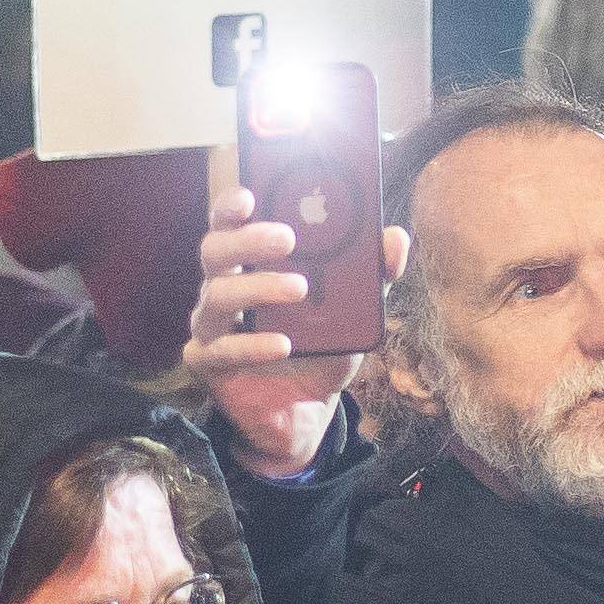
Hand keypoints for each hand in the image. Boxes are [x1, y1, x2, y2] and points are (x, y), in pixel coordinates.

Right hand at [183, 182, 368, 477]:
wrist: (307, 410)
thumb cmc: (322, 347)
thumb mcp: (355, 311)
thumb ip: (373, 275)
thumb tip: (395, 237)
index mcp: (250, 262)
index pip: (229, 222)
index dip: (232, 204)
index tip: (251, 193)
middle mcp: (223, 286)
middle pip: (215, 250)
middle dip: (248, 240)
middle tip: (288, 239)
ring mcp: (210, 325)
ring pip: (215, 295)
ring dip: (258, 287)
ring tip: (300, 289)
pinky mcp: (208, 363)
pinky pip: (221, 349)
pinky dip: (253, 345)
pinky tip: (284, 344)